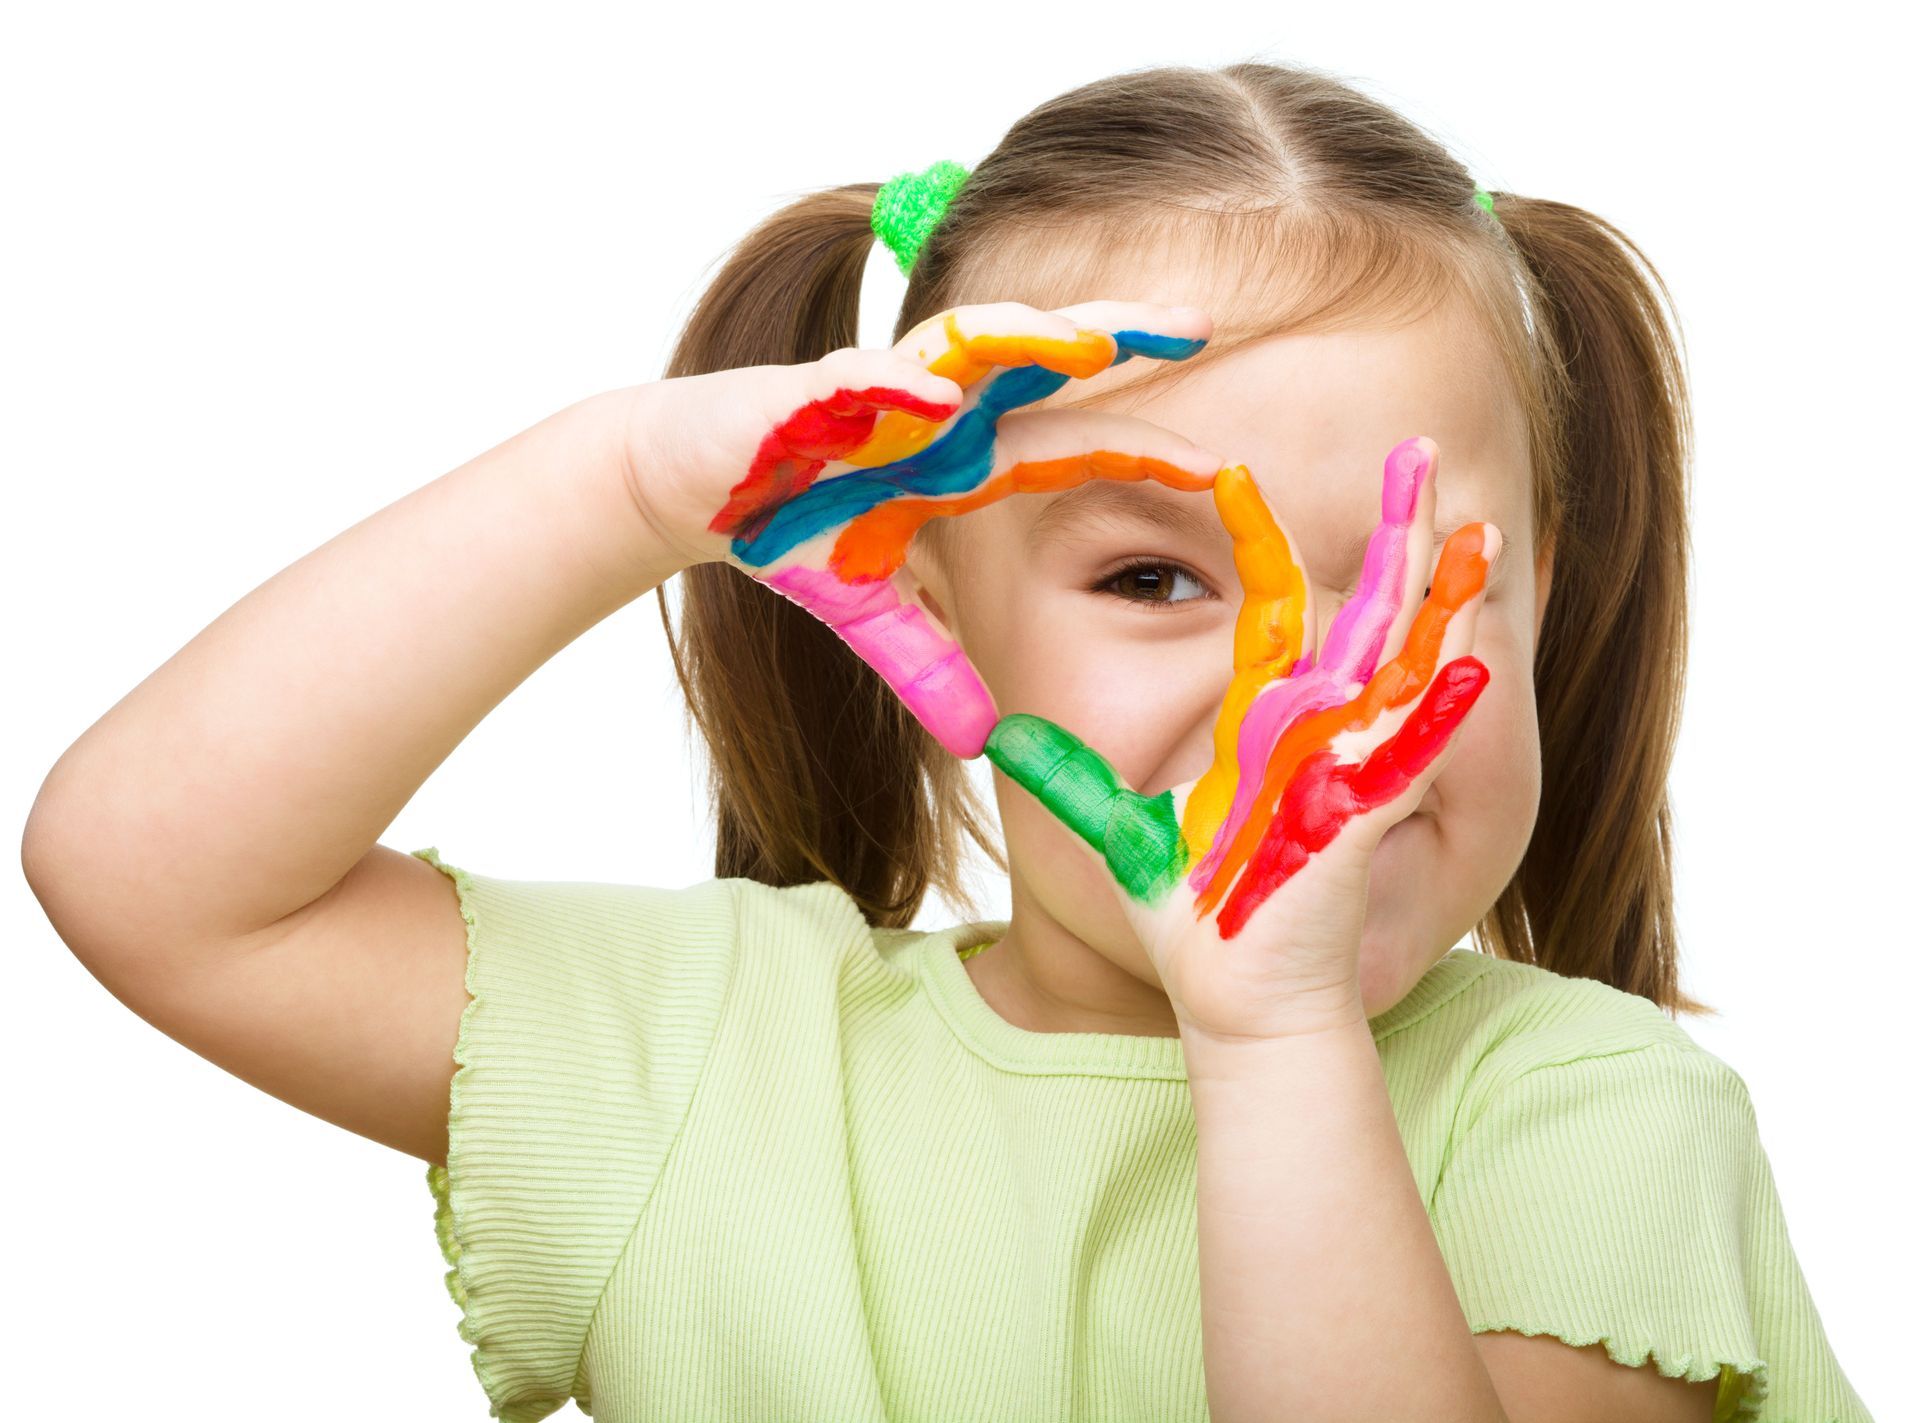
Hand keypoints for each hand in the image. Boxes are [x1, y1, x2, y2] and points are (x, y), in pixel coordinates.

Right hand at [619, 301, 1226, 757]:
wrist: (680, 484)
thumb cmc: (782, 527)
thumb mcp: (868, 611)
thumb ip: (927, 664)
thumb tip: (984, 740)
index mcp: (960, 455)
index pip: (1068, 444)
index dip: (1136, 450)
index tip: (1217, 466)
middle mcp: (933, 408)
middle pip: (1038, 360)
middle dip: (1114, 336)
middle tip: (1197, 325)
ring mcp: (875, 388)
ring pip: (963, 349)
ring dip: (1025, 340)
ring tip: (1090, 339)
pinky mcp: (807, 392)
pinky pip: (863, 383)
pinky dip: (900, 389)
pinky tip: (943, 401)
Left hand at [983, 436, 1501, 1041]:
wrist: (1234, 1002)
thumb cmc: (1194, 923)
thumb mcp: (1117, 831)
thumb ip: (1067, 778)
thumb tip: (997, 736)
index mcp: (1266, 723)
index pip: (1273, 610)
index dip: (1257, 542)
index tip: (1232, 474)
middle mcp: (1317, 733)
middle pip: (1367, 612)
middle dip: (1396, 535)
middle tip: (1417, 454)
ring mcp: (1346, 773)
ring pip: (1402, 667)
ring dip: (1439, 601)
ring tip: (1470, 532)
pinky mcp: (1358, 824)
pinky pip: (1406, 757)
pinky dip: (1438, 712)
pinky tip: (1469, 660)